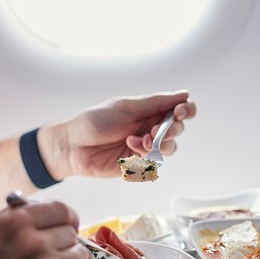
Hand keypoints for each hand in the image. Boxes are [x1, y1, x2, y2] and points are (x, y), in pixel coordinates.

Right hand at [0, 199, 86, 258]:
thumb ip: (12, 213)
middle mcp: (34, 241)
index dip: (64, 218)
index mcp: (16, 222)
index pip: (61, 208)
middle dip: (61, 241)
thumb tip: (38, 203)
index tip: (64, 225)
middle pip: (71, 230)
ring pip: (78, 252)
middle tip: (45, 254)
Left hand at [40, 90, 196, 178]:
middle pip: (177, 130)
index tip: (181, 112)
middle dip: (171, 130)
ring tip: (140, 141)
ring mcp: (144, 147)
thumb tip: (184, 94)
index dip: (186, 110)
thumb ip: (156, 103)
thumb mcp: (126, 107)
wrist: (72, 146)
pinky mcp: (137, 164)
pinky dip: (145, 156)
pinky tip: (129, 148)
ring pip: (170, 148)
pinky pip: (154, 163)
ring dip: (159, 144)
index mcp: (148, 110)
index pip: (179, 109)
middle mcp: (149, 127)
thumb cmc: (94, 122)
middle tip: (154, 130)